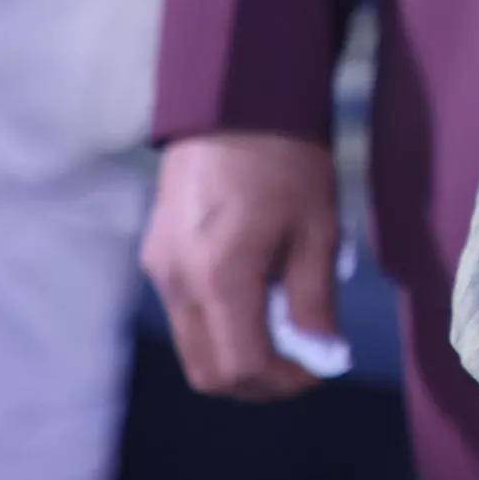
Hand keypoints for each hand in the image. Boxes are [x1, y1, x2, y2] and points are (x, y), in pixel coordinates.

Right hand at [143, 130, 341, 400]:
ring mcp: (158, 270)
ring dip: (236, 353)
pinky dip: (219, 324)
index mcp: (219, 277)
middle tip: (300, 359)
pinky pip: (184, 313)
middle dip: (257, 380)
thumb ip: (314, 301)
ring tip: (282, 322)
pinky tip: (255, 293)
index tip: (320, 366)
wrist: (232, 99)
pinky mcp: (154, 255)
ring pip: (192, 346)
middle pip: (207, 372)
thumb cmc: (286, 159)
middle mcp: (177, 283)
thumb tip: (324, 357)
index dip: (284, 380)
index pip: (242, 366)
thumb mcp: (316, 229)